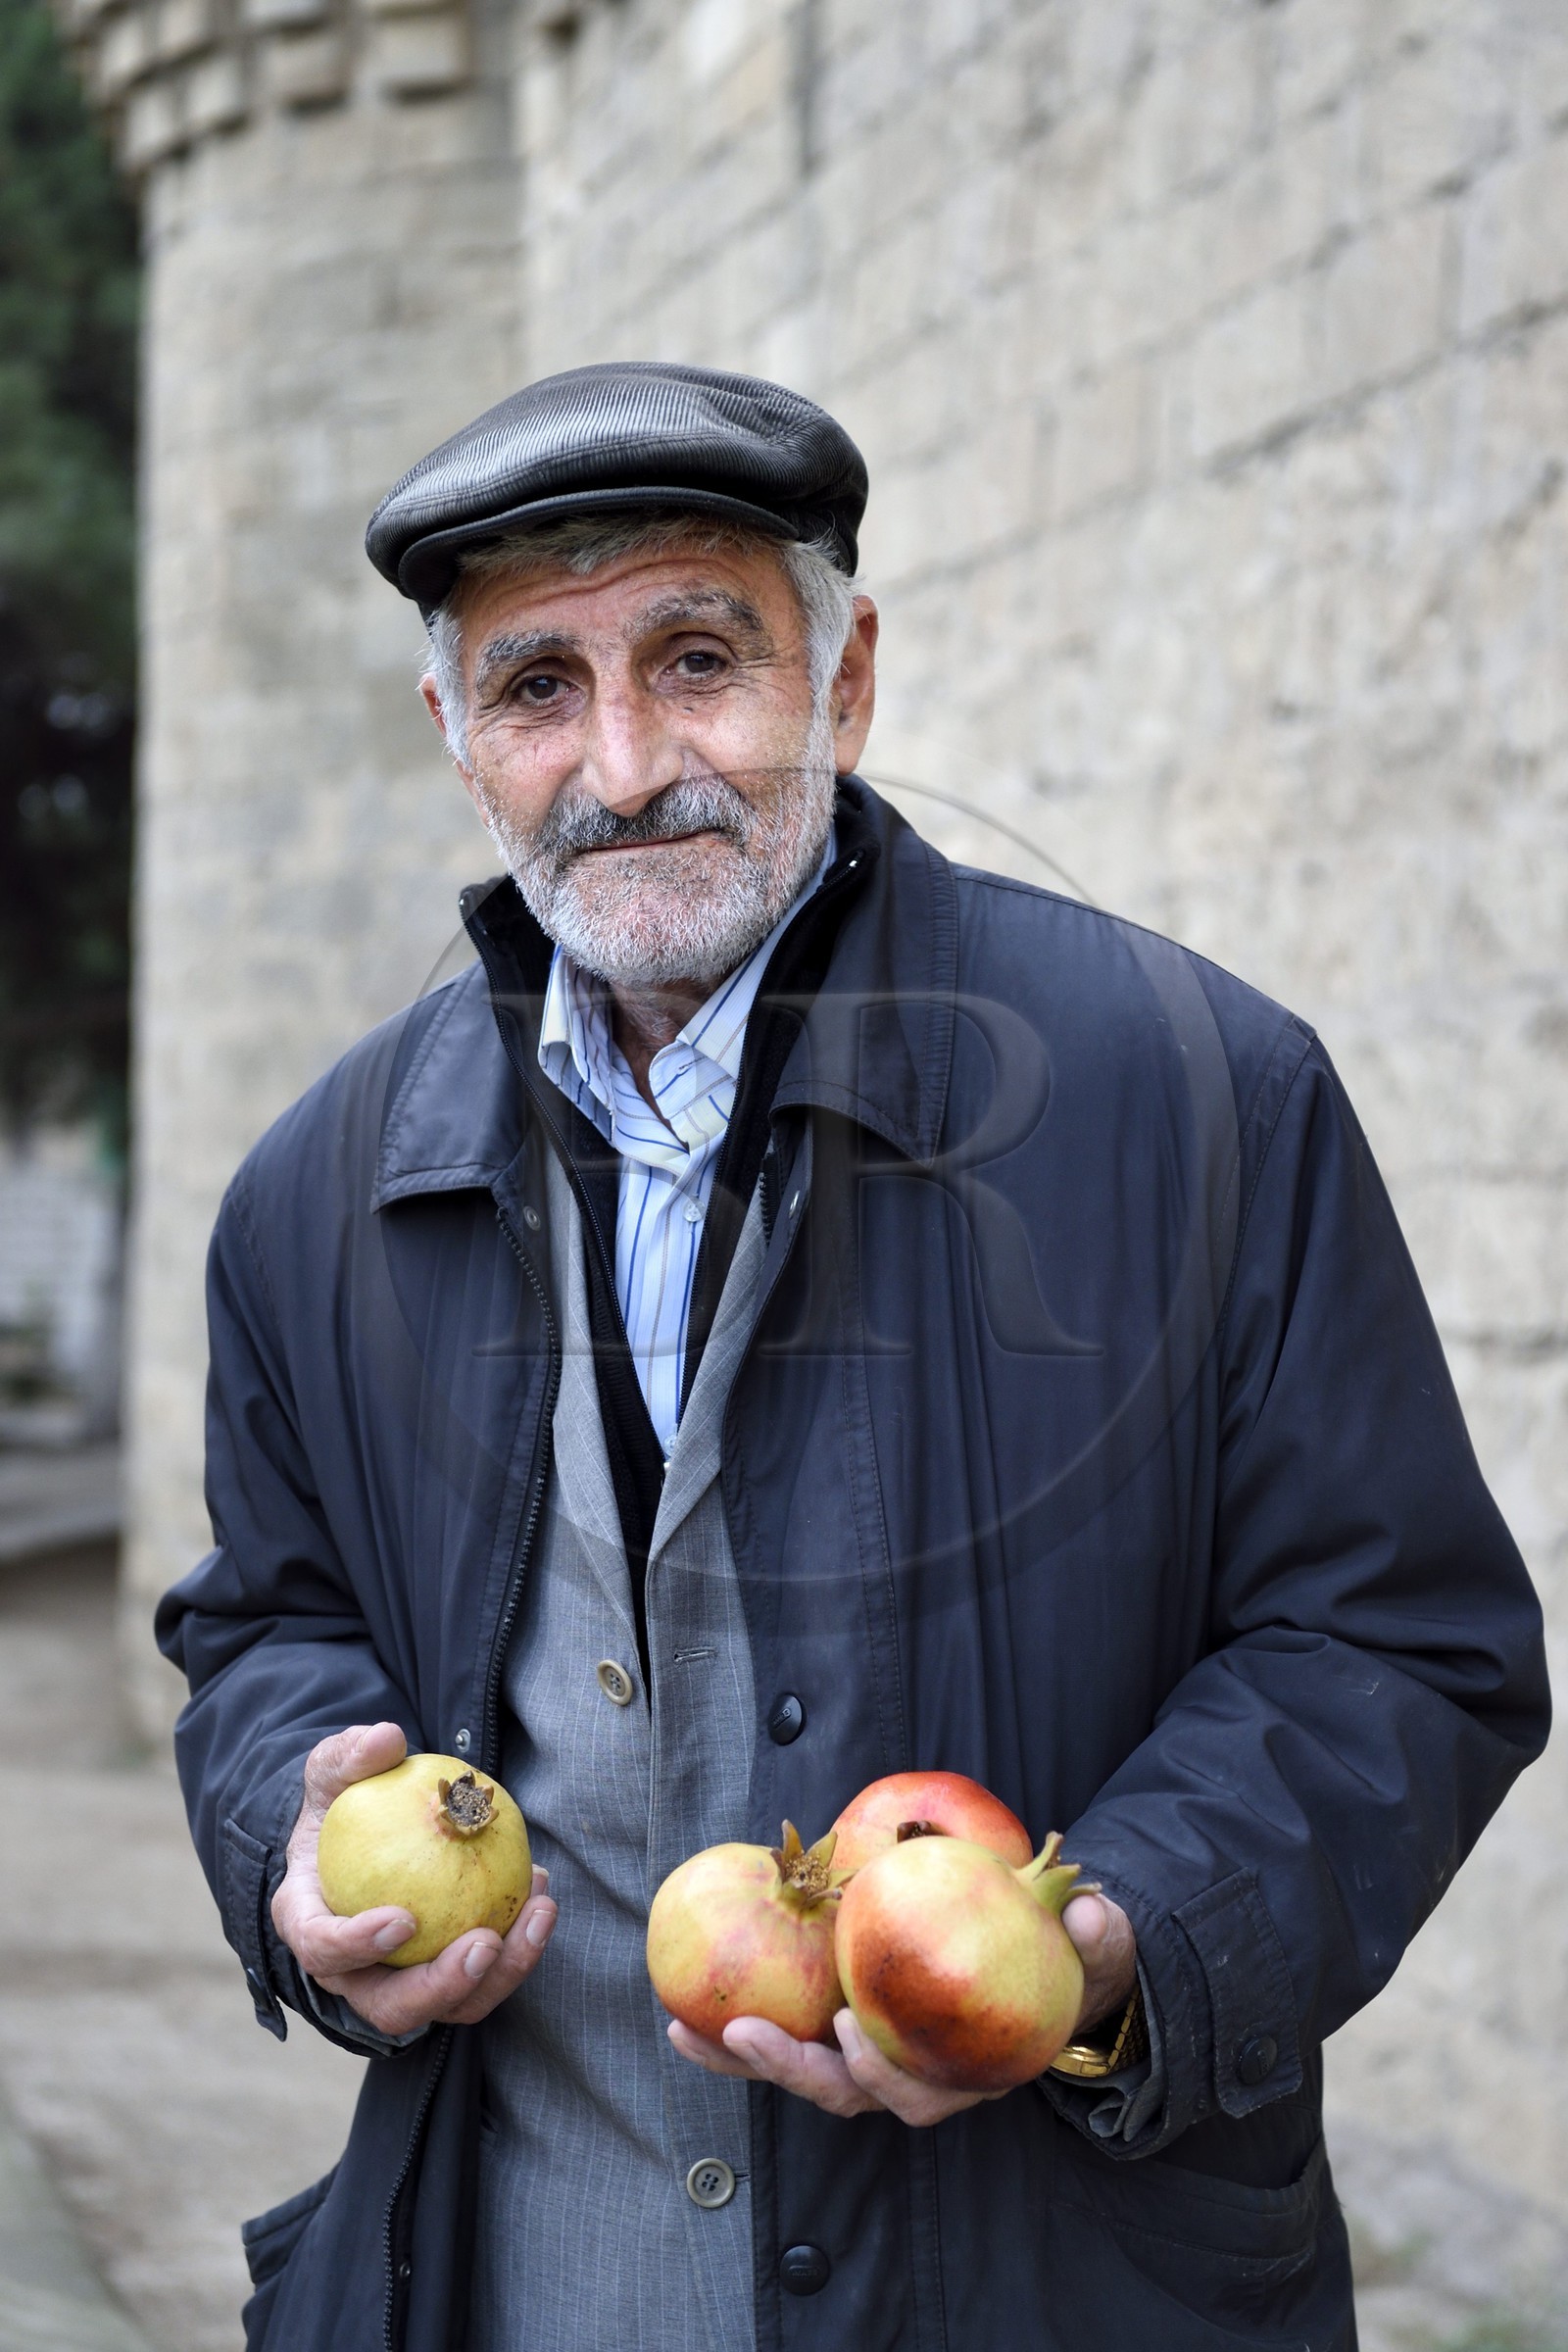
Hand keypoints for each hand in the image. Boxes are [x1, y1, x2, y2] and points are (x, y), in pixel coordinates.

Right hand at [270, 1722, 557, 2035]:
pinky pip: (484, 1973)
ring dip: (501, 1972)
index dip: (357, 1946)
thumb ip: (350, 1755)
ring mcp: (401, 1979)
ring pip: (449, 2004)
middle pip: (390, 2007)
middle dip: (440, 1987)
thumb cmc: (342, 1801)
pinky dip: (518, 1943)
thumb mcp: (334, 1769)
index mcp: (309, 1923)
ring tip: (537, 1913)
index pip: (321, 1950)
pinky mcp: (445, 1972)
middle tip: (485, 1942)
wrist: (365, 1830)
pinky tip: (540, 1887)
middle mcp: (352, 1970)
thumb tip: (385, 1738)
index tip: (405, 1919)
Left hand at [667, 1890, 1136, 2121]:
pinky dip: (742, 2027)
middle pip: (842, 2092)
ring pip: (802, 2072)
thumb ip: (1098, 1935)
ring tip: (684, 2029)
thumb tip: (1096, 1913)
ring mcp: (872, 2053)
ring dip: (743, 2057)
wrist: (1051, 1960)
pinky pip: (790, 2034)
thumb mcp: (1096, 1944)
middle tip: (741, 2029)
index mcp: (965, 2067)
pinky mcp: (844, 2027)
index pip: (916, 2092)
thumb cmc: (1068, 1958)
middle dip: (787, 2070)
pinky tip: (693, 2001)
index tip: (852, 2027)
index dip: (880, 2073)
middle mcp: (912, 2073)